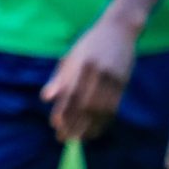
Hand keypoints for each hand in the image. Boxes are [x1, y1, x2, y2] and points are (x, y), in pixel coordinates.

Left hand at [44, 13, 136, 143]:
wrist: (119, 30)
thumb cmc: (89, 44)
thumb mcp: (70, 57)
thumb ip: (59, 78)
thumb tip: (46, 98)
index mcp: (80, 64)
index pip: (70, 94)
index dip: (62, 112)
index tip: (55, 126)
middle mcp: (96, 72)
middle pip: (84, 105)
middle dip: (73, 124)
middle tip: (64, 138)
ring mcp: (112, 78)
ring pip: (100, 109)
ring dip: (88, 127)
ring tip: (78, 139)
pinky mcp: (123, 83)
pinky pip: (113, 107)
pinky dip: (103, 122)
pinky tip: (95, 130)